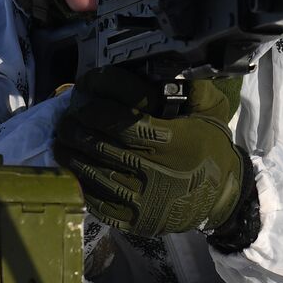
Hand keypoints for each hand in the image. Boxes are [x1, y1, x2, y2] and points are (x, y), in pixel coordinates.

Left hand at [54, 66, 246, 237]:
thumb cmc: (211, 150)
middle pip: (101, 146)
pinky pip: (98, 201)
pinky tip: (74, 168)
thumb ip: (193, 88)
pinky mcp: (134, 220)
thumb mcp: (211, 113)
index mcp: (174, 143)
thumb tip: (170, 62)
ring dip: (71, 154)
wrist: (221, 198)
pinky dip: (81, 183)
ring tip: (61, 139)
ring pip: (93, 174)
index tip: (82, 94)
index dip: (95, 107)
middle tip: (65, 117)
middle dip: (76, 128)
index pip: (122, 122)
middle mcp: (157, 173)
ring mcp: (144, 200)